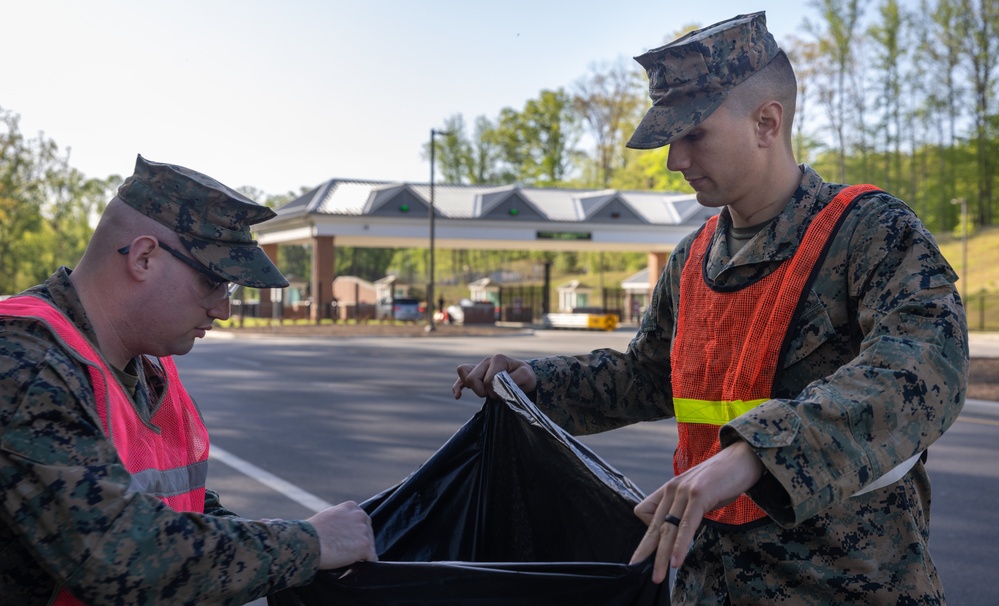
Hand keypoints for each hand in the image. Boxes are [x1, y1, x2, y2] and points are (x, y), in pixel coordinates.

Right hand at [307, 501, 377, 568]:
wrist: (306, 543)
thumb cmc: (310, 533)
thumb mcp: (327, 516)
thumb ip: (340, 519)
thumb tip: (343, 528)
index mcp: (351, 506)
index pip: (361, 521)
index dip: (355, 533)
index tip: (347, 541)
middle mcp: (360, 516)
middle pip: (368, 532)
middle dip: (360, 542)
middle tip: (346, 551)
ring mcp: (364, 531)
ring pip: (370, 545)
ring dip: (362, 553)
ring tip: (347, 558)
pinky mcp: (365, 546)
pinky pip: (372, 558)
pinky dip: (366, 563)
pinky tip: (356, 565)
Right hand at [452, 354, 536, 399]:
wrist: (524, 375)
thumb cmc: (525, 376)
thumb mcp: (527, 376)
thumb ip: (515, 378)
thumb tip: (498, 385)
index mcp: (498, 359)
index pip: (487, 379)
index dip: (493, 391)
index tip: (502, 394)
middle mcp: (487, 361)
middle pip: (472, 377)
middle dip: (481, 391)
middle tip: (494, 395)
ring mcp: (479, 367)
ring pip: (464, 375)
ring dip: (473, 388)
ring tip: (485, 393)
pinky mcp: (475, 374)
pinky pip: (460, 378)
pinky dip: (457, 387)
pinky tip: (458, 396)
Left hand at [629, 440, 763, 583]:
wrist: (744, 457)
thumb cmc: (723, 479)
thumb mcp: (698, 494)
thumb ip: (685, 509)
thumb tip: (680, 530)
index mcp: (670, 489)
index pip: (644, 511)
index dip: (649, 531)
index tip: (656, 547)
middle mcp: (672, 489)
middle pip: (653, 526)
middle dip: (645, 552)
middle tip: (637, 571)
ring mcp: (684, 491)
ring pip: (667, 529)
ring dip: (661, 556)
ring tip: (657, 577)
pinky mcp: (699, 495)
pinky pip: (686, 525)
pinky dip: (681, 545)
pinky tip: (676, 561)